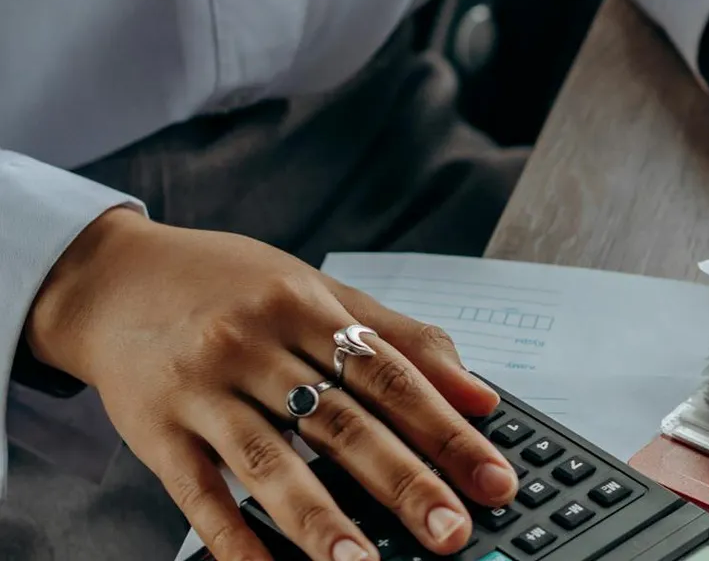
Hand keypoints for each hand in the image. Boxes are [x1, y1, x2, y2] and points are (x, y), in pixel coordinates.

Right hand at [26, 208, 518, 560]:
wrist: (113, 277)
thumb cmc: (229, 284)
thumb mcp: (316, 289)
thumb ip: (399, 338)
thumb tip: (479, 394)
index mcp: (305, 306)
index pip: (392, 376)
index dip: (447, 430)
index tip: (493, 477)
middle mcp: (255, 344)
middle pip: (342, 422)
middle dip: (404, 481)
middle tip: (452, 530)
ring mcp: (202, 389)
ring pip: (270, 461)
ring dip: (321, 519)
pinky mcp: (155, 431)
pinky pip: (198, 494)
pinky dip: (234, 538)